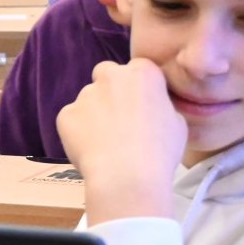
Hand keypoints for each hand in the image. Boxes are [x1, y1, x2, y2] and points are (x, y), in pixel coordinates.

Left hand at [57, 59, 183, 223]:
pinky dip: (79, 130)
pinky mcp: (65, 114)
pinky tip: (92, 148)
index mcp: (142, 73)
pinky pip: (73, 119)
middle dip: (111, 88)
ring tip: (107, 140)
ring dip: (95, 112)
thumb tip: (152, 106)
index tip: (143, 104)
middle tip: (120, 115)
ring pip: (89, 98)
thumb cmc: (159, 150)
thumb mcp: (177, 122)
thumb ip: (161, 105)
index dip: (139, 87)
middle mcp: (111, 76)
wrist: (125, 174)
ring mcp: (85, 94)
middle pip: (107, 73)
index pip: (138, 69)